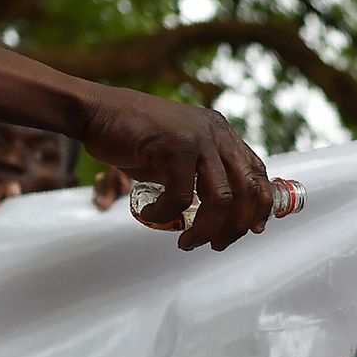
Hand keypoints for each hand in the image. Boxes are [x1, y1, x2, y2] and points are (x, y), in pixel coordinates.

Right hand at [77, 86, 272, 250]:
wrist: (96, 112)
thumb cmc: (133, 138)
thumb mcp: (178, 153)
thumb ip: (202, 173)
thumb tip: (224, 212)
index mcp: (221, 133)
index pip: (257, 172)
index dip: (261, 205)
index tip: (254, 229)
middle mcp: (215, 133)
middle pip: (247, 189)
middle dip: (236, 225)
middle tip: (218, 245)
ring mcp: (197, 138)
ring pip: (221, 199)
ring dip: (206, 229)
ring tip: (187, 242)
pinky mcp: (174, 147)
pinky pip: (181, 197)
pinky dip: (166, 214)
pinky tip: (151, 215)